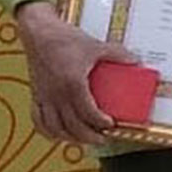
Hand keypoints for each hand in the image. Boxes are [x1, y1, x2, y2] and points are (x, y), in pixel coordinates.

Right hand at [16, 3, 134, 147]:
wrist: (38, 32)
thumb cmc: (65, 38)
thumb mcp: (95, 46)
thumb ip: (117, 54)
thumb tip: (136, 61)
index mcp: (72, 83)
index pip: (87, 112)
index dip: (100, 123)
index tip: (111, 126)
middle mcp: (56, 94)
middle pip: (72, 126)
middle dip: (89, 136)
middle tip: (103, 138)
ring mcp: (44, 96)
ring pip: (54, 127)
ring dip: (70, 138)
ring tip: (84, 139)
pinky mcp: (35, 95)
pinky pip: (38, 120)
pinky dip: (48, 131)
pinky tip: (59, 134)